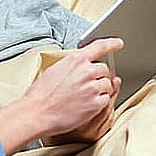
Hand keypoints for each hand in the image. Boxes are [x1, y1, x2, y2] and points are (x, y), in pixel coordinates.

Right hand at [0, 38, 122, 151]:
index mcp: (76, 60)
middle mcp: (86, 72)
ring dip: (100, 90)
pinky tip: (86, 105)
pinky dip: (99, 102)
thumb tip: (83, 66)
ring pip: (108, 84)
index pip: (99, 47)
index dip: (111, 44)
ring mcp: (92, 88)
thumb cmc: (41, 94)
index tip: (118, 43)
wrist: (37, 113)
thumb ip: (73, 65)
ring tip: (84, 96)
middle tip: (87, 85)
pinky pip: (106, 100)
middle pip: (105, 69)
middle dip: (99, 76)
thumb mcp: (55, 69)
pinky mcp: (95, 104)